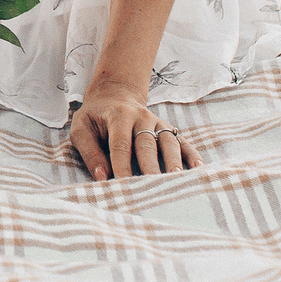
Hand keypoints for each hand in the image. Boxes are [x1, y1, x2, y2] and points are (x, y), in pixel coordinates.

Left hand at [69, 80, 200, 179]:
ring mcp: (157, 122)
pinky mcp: (167, 128)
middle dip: (151, 166)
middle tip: (153, 187)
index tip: (124, 185)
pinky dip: (191, 154)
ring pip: (168, 141)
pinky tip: (199, 168)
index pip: (121, 144)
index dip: (122, 165)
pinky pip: (182, 141)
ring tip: (177, 179)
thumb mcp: (81, 128)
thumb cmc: (94, 117)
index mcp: (118, 116)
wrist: (114, 94)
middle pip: (147, 144)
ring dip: (174, 160)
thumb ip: (89, 152)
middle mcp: (141, 118)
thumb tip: (102, 177)